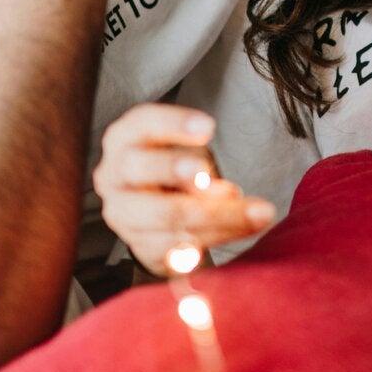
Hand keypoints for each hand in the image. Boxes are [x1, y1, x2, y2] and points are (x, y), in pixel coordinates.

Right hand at [93, 105, 275, 274]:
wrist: (158, 212)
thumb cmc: (174, 170)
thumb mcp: (188, 154)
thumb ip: (202, 166)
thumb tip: (225, 194)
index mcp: (125, 140)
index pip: (142, 123)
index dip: (173, 123)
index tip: (208, 127)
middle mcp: (114, 176)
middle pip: (140, 168)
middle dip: (176, 169)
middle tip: (208, 172)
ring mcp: (123, 215)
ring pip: (164, 215)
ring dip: (216, 215)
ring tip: (256, 213)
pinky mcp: (141, 247)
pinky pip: (173, 248)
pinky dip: (207, 242)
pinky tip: (234, 234)